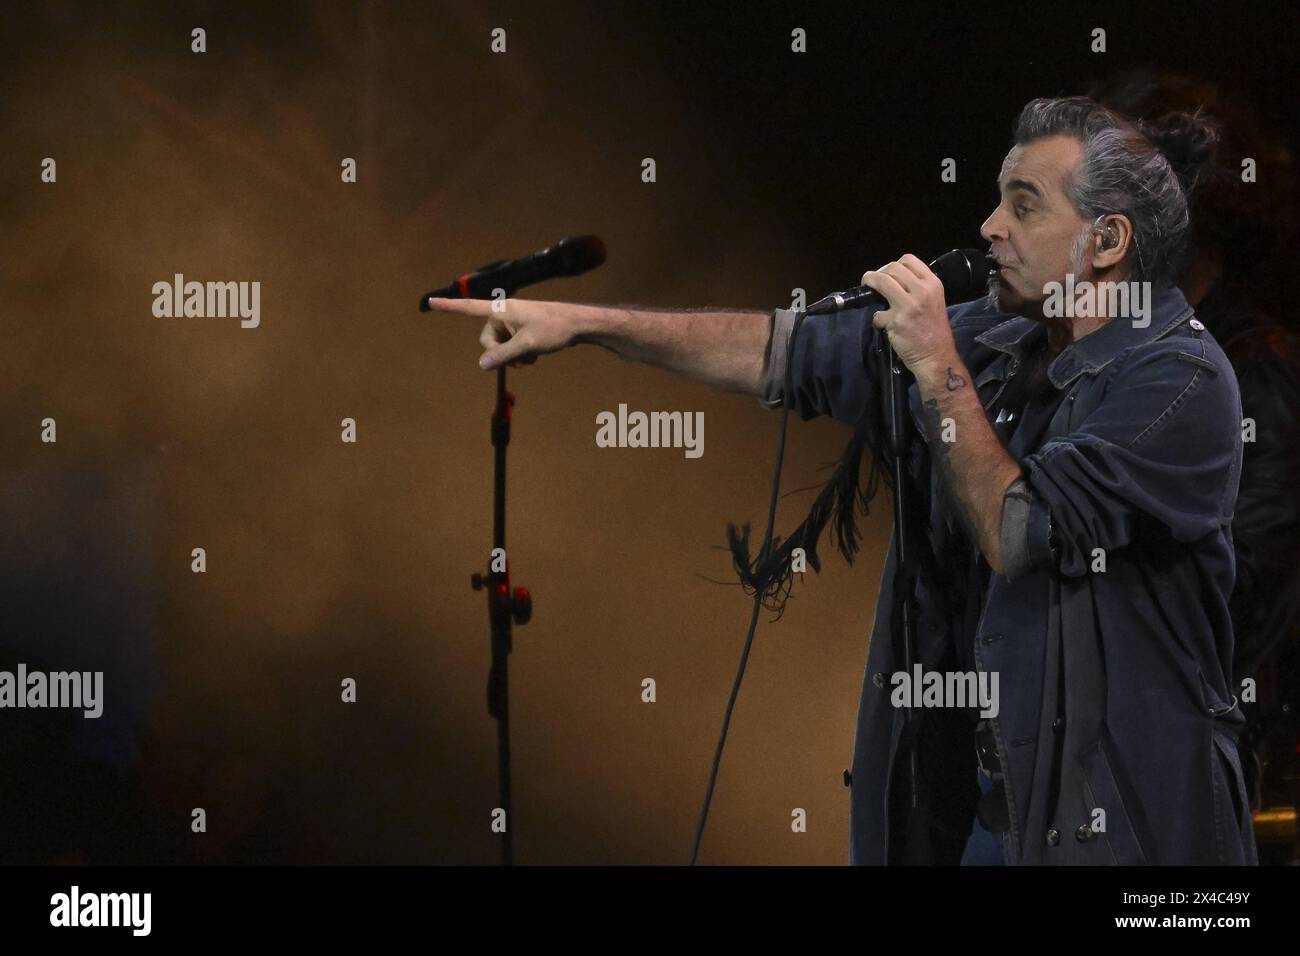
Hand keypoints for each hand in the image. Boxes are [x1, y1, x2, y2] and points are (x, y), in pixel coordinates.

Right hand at [425, 296, 585, 369]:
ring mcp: (514, 322)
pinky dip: (521, 353)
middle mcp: (504, 314)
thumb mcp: (527, 345)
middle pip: (487, 339)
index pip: (469, 308)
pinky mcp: (523, 329)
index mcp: (501, 310)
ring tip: (533, 356)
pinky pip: (512, 345)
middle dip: (500, 353)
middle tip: (520, 359)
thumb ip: (503, 355)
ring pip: (501, 346)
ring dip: (513, 356)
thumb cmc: (554, 329)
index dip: (449, 307)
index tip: (431, 300)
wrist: (578, 324)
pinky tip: (537, 354)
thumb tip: (482, 365)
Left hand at [861, 254, 956, 374]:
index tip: (887, 274)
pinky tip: (884, 324)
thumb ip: (918, 287)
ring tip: (867, 289)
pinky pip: (877, 313)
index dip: (893, 265)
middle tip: (872, 282)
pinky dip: (877, 319)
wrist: (936, 355)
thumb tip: (892, 279)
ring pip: (881, 281)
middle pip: (892, 268)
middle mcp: (922, 291)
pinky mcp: (896, 321)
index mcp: (933, 284)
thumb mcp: (934, 300)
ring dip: (869, 283)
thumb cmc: (934, 329)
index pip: (909, 260)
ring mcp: (909, 306)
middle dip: (878, 273)